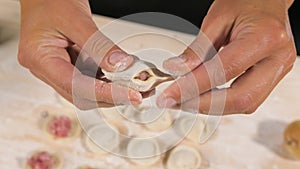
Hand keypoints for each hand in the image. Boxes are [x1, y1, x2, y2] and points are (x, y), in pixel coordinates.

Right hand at [18, 0, 141, 108]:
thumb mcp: (77, 19)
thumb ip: (100, 46)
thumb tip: (121, 66)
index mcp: (40, 58)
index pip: (75, 86)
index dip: (106, 94)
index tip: (131, 95)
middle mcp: (46, 68)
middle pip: (81, 95)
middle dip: (111, 96)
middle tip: (137, 92)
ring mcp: (57, 68)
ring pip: (87, 90)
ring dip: (111, 89)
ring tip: (133, 83)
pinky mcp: (68, 64)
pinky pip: (89, 78)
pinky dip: (107, 79)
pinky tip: (121, 75)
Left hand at [158, 0, 295, 114]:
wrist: (268, 0)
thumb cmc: (246, 2)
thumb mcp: (217, 19)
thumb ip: (198, 49)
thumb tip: (177, 70)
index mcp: (265, 38)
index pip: (223, 72)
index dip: (192, 87)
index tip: (169, 95)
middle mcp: (277, 58)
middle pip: (240, 98)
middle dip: (203, 105)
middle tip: (175, 103)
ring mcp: (278, 70)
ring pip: (245, 104)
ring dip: (212, 107)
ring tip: (185, 101)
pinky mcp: (273, 76)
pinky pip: (248, 99)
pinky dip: (223, 102)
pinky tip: (203, 97)